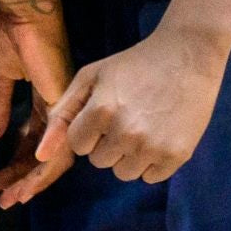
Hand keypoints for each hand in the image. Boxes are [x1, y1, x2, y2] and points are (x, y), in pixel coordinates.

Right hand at [0, 0, 75, 207]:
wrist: (23, 10)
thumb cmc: (8, 32)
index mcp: (42, 98)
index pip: (31, 140)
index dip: (15, 162)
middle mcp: (56, 108)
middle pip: (42, 153)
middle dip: (21, 178)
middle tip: (2, 199)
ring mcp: (63, 109)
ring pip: (54, 158)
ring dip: (32, 181)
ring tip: (10, 199)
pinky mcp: (63, 108)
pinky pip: (58, 148)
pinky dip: (42, 170)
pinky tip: (24, 185)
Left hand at [37, 21, 229, 184]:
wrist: (188, 54)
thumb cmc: (134, 63)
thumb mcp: (91, 77)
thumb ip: (62, 114)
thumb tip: (41, 155)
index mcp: (101, 111)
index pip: (78, 146)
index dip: (90, 129)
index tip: (106, 111)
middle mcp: (126, 133)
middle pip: (100, 162)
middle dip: (108, 142)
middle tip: (128, 116)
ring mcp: (153, 146)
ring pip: (124, 173)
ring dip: (129, 155)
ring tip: (144, 126)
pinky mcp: (177, 155)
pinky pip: (151, 177)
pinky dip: (153, 161)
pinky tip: (161, 134)